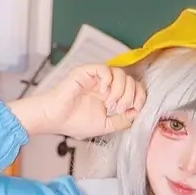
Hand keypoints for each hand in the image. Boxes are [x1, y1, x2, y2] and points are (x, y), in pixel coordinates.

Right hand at [12, 64, 143, 140]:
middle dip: (130, 95)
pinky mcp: (86, 71)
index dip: (140, 96)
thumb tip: (137, 112)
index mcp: (111, 95)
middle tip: (119, 108)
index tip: (135, 108)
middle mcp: (106, 84)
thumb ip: (122, 120)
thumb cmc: (74, 122)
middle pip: (130, 79)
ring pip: (120, 73)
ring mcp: (96, 77)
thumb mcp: (106, 125)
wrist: (55, 119)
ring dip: (120, 90)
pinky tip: (103, 92)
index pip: (134, 88)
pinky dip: (108, 80)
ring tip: (110, 103)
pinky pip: (104, 69)